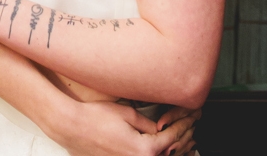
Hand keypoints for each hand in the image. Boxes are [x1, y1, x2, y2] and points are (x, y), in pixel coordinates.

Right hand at [44, 99, 196, 155]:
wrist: (73, 127)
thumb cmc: (96, 118)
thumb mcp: (126, 114)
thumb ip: (147, 124)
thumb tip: (159, 130)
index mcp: (144, 150)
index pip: (171, 139)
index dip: (183, 126)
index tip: (191, 117)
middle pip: (170, 154)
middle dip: (184, 138)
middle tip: (193, 125)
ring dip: (176, 149)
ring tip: (186, 140)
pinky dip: (161, 153)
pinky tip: (165, 149)